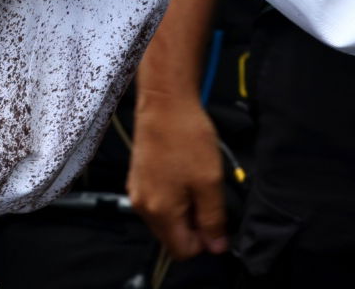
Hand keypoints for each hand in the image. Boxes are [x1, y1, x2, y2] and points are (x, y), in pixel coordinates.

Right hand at [127, 94, 229, 258]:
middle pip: (171, 237)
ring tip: (196, 181)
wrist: (165, 102)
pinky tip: (183, 173)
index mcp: (160, 213)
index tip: (216, 219)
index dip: (204, 241)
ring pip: (165, 219)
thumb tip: (216, 247)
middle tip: (208, 196)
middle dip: (193, 226)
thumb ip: (213, 219)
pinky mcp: (137, 177)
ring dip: (183, 210)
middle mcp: (143, 206)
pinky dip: (172, 196)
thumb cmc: (187, 138)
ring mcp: (137, 191)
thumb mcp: (210, 182)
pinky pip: (157, 201)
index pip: (182, 251)